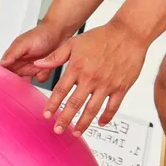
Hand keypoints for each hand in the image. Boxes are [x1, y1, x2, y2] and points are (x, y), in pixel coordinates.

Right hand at [0, 19, 74, 81]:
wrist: (60, 32)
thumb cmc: (41, 34)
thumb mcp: (23, 44)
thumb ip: (11, 54)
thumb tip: (0, 64)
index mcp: (12, 57)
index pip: (3, 71)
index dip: (3, 78)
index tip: (5, 83)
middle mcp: (20, 63)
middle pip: (14, 79)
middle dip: (16, 83)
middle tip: (21, 82)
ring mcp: (32, 67)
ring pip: (27, 81)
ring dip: (31, 81)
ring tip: (35, 73)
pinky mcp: (42, 70)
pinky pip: (40, 79)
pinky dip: (43, 76)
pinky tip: (45, 70)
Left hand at [39, 21, 148, 135]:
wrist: (128, 33)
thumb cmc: (101, 36)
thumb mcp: (73, 43)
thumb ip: (55, 57)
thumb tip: (37, 64)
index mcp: (77, 68)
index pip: (61, 90)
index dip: (52, 104)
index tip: (47, 115)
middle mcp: (91, 78)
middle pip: (74, 104)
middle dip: (64, 119)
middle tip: (58, 130)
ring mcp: (107, 84)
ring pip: (92, 109)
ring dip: (83, 123)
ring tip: (76, 132)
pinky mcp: (121, 87)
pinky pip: (113, 106)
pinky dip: (106, 116)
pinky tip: (100, 123)